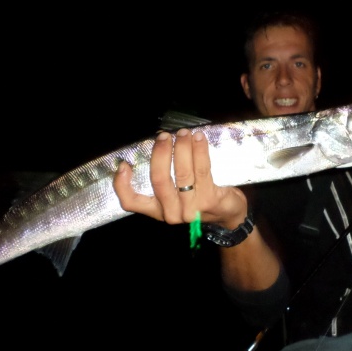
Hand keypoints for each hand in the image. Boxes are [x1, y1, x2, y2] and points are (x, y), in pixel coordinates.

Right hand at [113, 128, 247, 227]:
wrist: (229, 216)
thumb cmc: (200, 200)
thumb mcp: (177, 196)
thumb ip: (165, 178)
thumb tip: (158, 146)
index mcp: (158, 210)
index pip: (131, 202)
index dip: (122, 185)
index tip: (123, 165)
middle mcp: (171, 213)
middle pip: (159, 180)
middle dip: (160, 153)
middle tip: (164, 136)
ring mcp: (191, 209)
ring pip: (182, 173)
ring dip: (182, 148)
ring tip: (184, 133)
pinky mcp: (209, 200)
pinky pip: (201, 170)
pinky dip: (199, 151)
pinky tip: (199, 139)